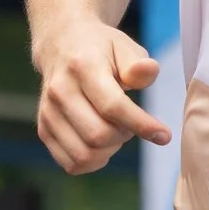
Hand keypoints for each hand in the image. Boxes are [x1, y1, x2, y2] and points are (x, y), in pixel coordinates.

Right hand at [34, 21, 167, 173]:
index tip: (164, 135)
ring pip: (83, 154)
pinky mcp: (44, 129)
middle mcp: (60, 91)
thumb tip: (148, 71)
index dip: (141, 125)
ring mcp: (48, 113)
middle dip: (125, 136)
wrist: (62, 46)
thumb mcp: (125, 47)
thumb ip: (139, 64)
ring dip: (110, 151)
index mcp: (83, 67)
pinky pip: (70, 163)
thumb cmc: (102, 50)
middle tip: (133, 123)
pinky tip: (104, 146)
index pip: (113, 106)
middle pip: (98, 135)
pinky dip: (94, 162)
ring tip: (118, 132)